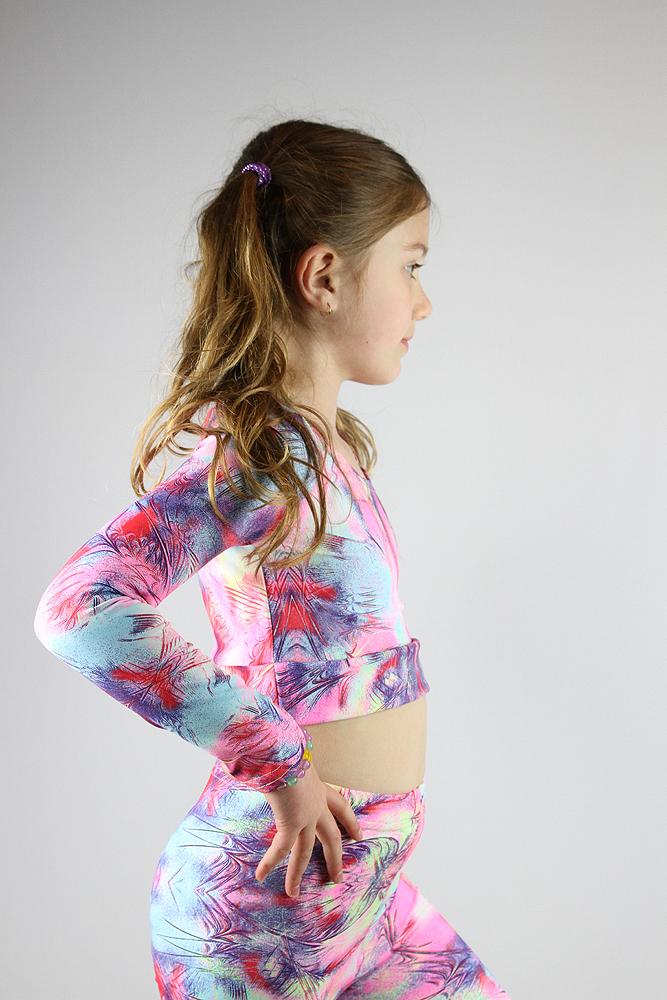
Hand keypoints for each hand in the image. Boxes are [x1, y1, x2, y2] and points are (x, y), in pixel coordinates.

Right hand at [255, 762, 364, 897]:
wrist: (284, 752)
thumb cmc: (284, 750)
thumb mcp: (292, 758)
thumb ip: (287, 765)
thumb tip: (273, 761)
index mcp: (319, 788)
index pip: (341, 806)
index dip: (350, 822)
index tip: (359, 835)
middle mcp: (317, 805)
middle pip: (331, 836)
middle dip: (335, 857)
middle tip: (338, 876)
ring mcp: (306, 817)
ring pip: (304, 852)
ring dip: (297, 874)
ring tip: (294, 894)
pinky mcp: (291, 824)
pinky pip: (280, 849)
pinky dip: (269, 862)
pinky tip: (260, 875)